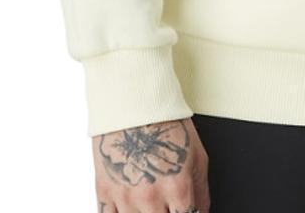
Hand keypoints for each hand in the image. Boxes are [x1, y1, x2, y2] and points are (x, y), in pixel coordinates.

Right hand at [93, 117, 209, 212]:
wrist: (134, 102)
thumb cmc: (167, 124)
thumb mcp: (197, 154)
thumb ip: (201, 192)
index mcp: (178, 187)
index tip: (185, 211)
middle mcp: (151, 197)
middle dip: (166, 212)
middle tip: (167, 204)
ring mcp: (125, 198)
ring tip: (150, 200)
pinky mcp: (104, 194)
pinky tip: (130, 207)